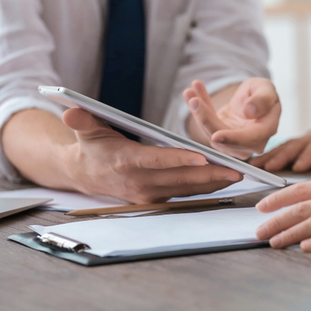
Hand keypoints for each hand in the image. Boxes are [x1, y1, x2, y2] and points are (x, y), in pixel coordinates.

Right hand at [62, 108, 241, 203]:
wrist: (84, 175)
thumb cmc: (91, 146)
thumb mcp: (84, 128)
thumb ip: (81, 120)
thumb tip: (71, 111)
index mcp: (125, 161)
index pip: (157, 160)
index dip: (179, 159)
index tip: (202, 157)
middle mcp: (139, 182)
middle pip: (180, 178)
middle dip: (210, 174)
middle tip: (237, 168)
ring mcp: (149, 194)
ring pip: (187, 189)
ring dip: (214, 183)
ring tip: (239, 174)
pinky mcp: (156, 199)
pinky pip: (186, 194)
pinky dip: (207, 188)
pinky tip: (226, 180)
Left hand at [184, 78, 279, 159]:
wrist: (254, 99)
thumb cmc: (263, 93)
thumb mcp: (266, 89)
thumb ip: (262, 100)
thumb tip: (250, 112)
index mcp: (266, 130)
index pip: (249, 139)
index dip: (232, 139)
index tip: (216, 136)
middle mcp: (249, 142)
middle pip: (224, 137)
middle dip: (207, 119)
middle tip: (195, 101)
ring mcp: (232, 142)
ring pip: (211, 131)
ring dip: (198, 112)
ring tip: (189, 92)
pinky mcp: (219, 135)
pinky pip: (206, 123)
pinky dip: (198, 108)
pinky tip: (190, 93)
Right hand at [250, 112, 310, 171]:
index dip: (309, 155)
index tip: (298, 167)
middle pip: (298, 143)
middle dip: (282, 156)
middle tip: (267, 168)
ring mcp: (310, 135)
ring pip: (288, 145)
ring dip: (271, 156)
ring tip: (254, 167)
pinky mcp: (305, 142)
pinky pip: (287, 148)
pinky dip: (271, 156)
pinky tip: (257, 166)